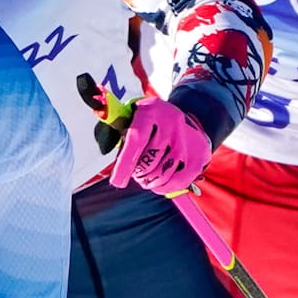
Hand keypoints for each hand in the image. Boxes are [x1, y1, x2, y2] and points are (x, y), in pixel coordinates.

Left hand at [78, 77, 210, 195]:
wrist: (189, 118)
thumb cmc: (150, 121)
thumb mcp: (132, 114)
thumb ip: (113, 120)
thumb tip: (99, 123)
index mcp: (151, 111)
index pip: (136, 140)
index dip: (125, 163)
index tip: (117, 181)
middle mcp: (172, 123)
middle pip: (148, 161)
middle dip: (137, 172)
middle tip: (135, 171)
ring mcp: (186, 141)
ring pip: (161, 174)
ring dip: (149, 181)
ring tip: (146, 175)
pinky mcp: (198, 156)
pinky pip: (176, 182)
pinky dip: (163, 187)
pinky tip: (158, 182)